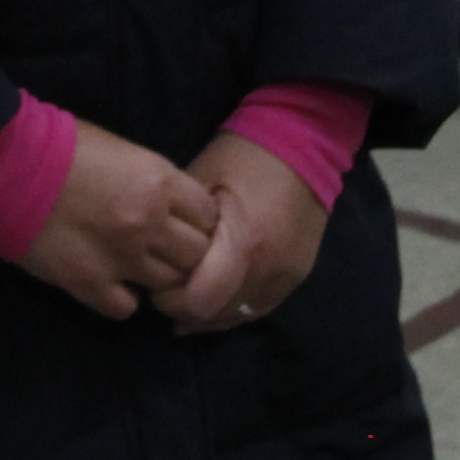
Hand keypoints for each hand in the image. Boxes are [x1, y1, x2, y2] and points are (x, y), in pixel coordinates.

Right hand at [17, 123, 222, 320]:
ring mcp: (121, 257)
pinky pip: (126, 308)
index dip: (199, 221)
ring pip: (169, 285)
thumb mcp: (123, 151)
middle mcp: (150, 223)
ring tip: (139, 267)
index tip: (184, 222)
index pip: (211, 216)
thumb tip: (173, 206)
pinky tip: (112, 284)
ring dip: (157, 277)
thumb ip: (155, 181)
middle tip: (166, 249)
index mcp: (160, 181)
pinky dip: (124, 299)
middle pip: (198, 255)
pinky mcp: (89, 283)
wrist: (6, 165)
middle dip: (186, 253)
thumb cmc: (61, 145)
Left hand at [158, 135, 324, 332]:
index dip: (170, 299)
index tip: (155, 282)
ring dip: (208, 311)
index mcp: (243, 243)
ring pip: (236, 317)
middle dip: (184, 307)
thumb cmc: (244, 156)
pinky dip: (232, 308)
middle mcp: (269, 269)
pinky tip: (212, 301)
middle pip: (215, 314)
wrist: (305, 143)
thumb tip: (154, 258)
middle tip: (166, 288)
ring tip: (187, 293)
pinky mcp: (296, 277)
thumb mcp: (201, 181)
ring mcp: (287, 277)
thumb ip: (179, 226)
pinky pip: (259, 308)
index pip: (198, 301)